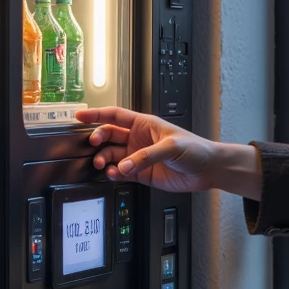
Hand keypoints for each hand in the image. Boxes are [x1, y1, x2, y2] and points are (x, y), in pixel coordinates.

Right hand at [75, 106, 224, 192]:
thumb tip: (126, 165)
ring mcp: (138, 157)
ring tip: (104, 164)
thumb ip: (147, 155)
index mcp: (144, 124)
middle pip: (109, 135)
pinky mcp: (142, 174)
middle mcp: (138, 139)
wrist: (207, 169)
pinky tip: (115, 174)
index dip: (97, 114)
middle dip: (98, 139)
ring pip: (112, 155)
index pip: (115, 116)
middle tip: (94, 146)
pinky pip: (121, 172)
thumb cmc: (196, 149)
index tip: (80, 116)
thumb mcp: (172, 146)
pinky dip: (115, 174)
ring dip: (105, 159)